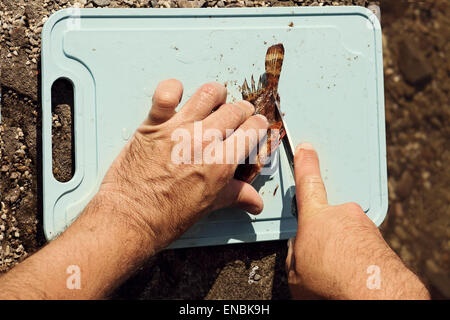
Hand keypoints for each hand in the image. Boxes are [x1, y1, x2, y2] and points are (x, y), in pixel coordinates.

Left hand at [99, 79, 268, 252]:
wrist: (130, 218)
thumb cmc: (166, 217)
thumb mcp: (208, 206)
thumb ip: (235, 196)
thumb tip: (255, 202)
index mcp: (221, 163)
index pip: (252, 130)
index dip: (258, 125)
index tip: (256, 125)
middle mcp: (203, 141)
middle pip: (234, 110)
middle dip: (242, 110)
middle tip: (239, 115)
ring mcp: (178, 129)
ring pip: (208, 93)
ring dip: (216, 94)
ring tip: (215, 101)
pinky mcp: (153, 124)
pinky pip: (166, 92)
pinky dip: (173, 89)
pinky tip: (177, 97)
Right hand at [286, 143, 428, 299]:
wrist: (374, 295)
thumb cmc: (332, 284)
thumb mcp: (295, 273)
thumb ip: (294, 253)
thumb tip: (298, 250)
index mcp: (315, 218)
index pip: (308, 182)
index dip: (306, 163)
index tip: (307, 148)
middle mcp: (342, 215)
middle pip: (327, 217)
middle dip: (323, 234)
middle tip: (321, 259)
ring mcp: (363, 225)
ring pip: (346, 232)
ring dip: (341, 247)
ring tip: (338, 271)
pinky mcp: (380, 239)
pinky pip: (361, 243)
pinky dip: (356, 255)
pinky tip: (352, 273)